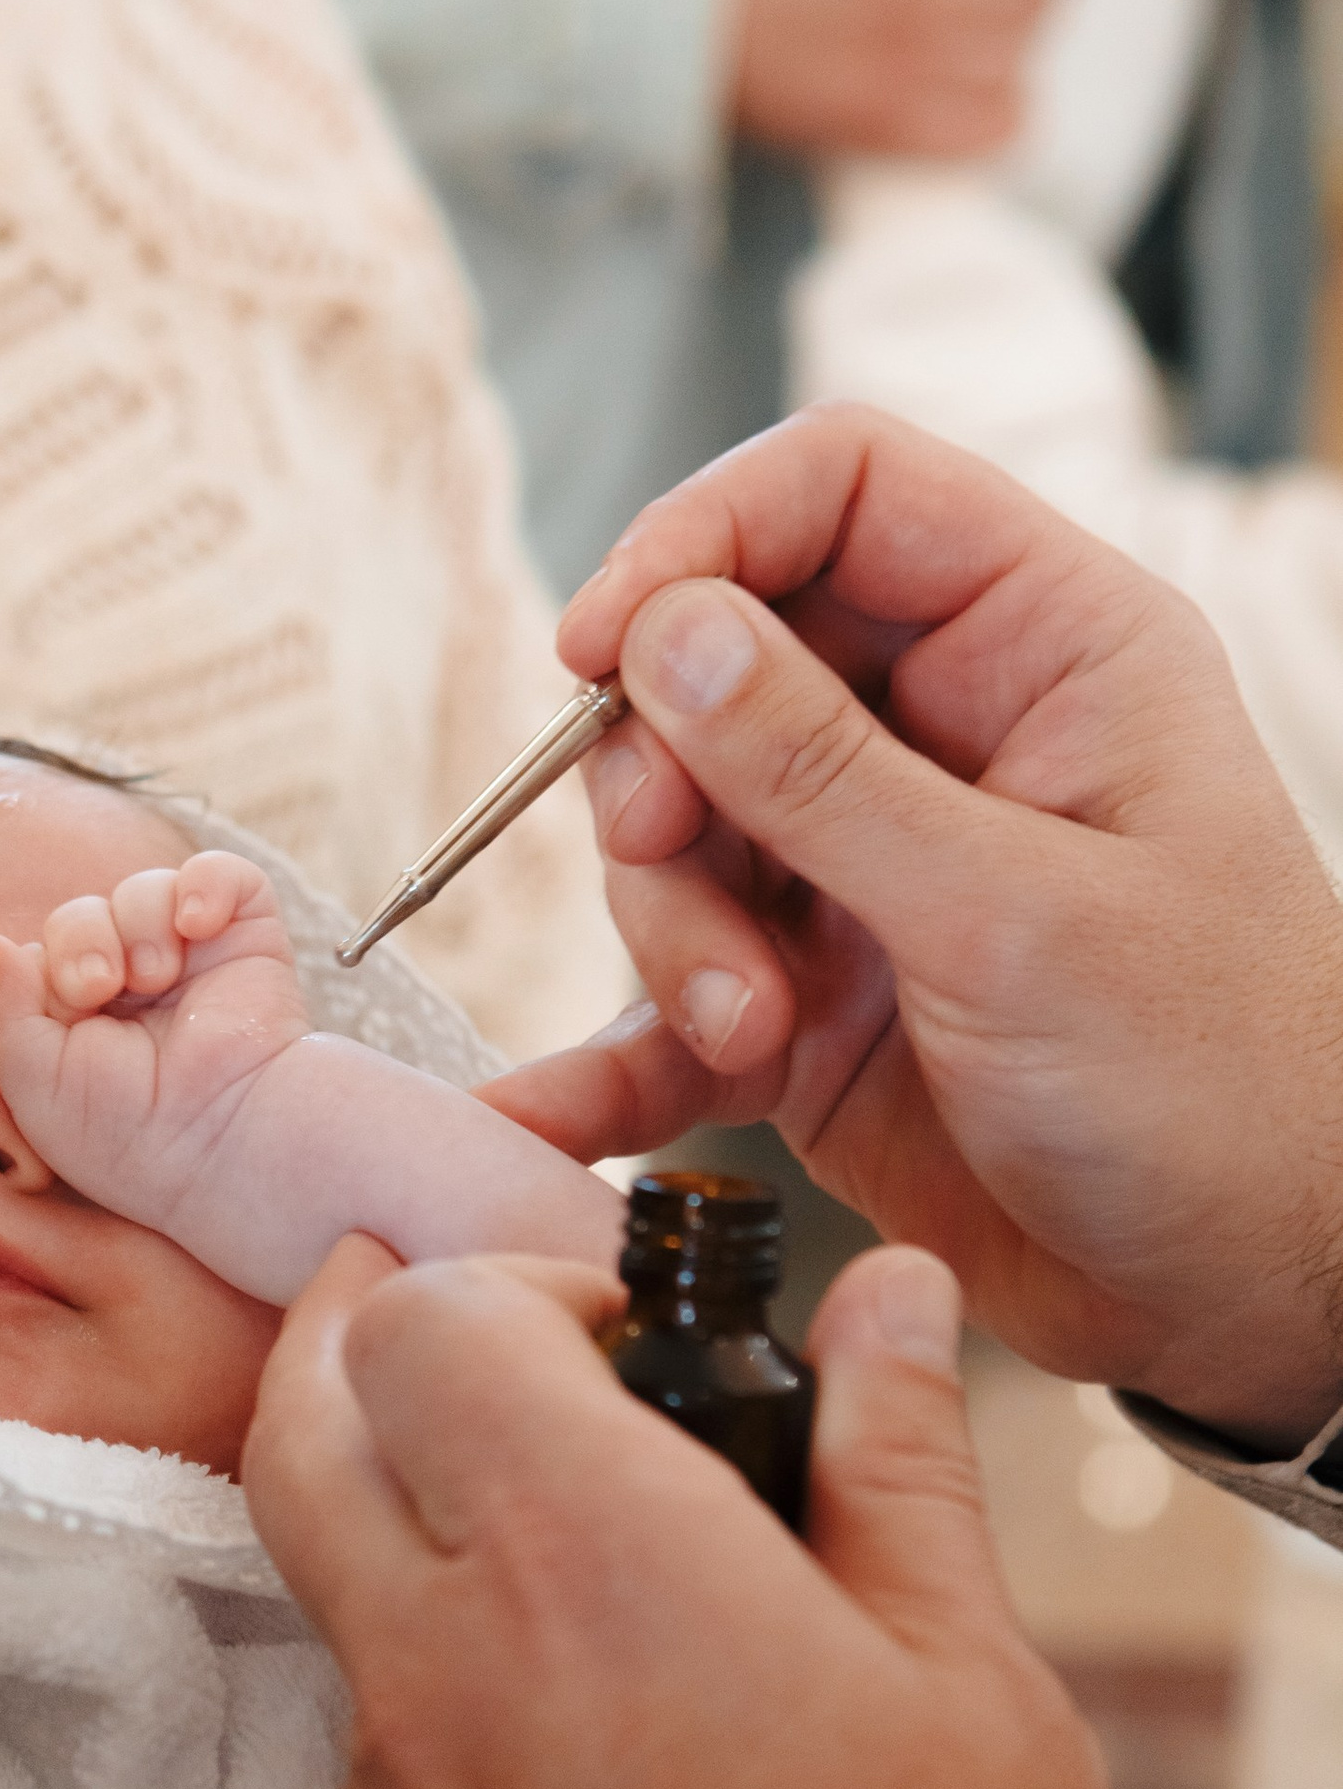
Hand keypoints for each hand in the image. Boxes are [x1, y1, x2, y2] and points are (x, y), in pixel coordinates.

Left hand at [0, 851, 306, 1246]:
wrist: (222, 1138)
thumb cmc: (127, 1132)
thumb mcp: (35, 1083)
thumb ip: (1, 1012)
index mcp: (81, 1019)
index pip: (39, 954)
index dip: (44, 971)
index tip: (68, 1013)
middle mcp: (133, 984)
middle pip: (81, 915)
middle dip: (81, 941)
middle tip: (101, 988)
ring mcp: (191, 958)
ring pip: (142, 890)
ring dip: (138, 923)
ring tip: (156, 977)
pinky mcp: (247, 935)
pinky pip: (220, 873)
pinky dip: (205, 885)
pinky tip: (197, 924)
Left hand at [243, 1237, 1168, 1788]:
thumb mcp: (975, 1692)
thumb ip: (894, 1467)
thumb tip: (881, 1299)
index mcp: (588, 1566)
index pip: (419, 1322)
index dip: (501, 1284)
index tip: (616, 1331)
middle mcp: (439, 1670)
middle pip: (302, 1425)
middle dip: (362, 1341)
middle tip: (467, 1329)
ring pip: (336, 1599)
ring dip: (419, 1539)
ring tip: (594, 1579)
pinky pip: (383, 1757)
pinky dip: (452, 1702)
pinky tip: (596, 1757)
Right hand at [499, 408, 1342, 1450]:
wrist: (1243, 1297)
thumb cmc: (1216, 1089)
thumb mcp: (1017, 918)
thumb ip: (826, 775)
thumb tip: (667, 632)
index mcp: (1047, 648)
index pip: (844, 491)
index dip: (703, 537)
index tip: (597, 644)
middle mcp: (948, 738)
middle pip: (720, 664)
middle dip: (665, 774)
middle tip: (669, 865)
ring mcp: (870, 871)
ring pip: (678, 831)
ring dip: (671, 930)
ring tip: (744, 1032)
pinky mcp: (810, 1004)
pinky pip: (667, 997)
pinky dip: (612, 1053)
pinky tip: (546, 1117)